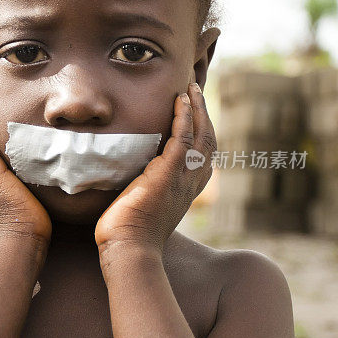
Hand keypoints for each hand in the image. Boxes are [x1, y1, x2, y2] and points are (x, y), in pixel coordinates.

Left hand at [94, 82, 215, 256]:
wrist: (128, 250)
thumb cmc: (128, 234)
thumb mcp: (142, 205)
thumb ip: (143, 187)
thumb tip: (128, 175)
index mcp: (187, 190)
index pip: (204, 155)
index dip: (203, 131)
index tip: (195, 112)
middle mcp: (191, 183)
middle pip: (209, 140)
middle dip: (204, 113)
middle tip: (195, 90)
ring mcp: (182, 178)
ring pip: (201, 134)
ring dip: (197, 108)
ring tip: (190, 88)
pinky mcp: (168, 174)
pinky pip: (183, 138)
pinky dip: (184, 116)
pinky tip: (180, 100)